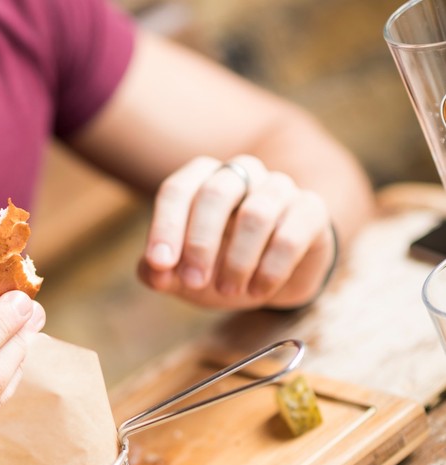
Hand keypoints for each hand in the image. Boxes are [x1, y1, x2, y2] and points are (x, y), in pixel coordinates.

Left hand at [138, 154, 335, 308]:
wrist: (270, 279)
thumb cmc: (217, 267)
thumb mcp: (181, 274)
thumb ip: (158, 271)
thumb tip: (154, 272)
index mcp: (202, 179)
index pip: (178, 190)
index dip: (165, 226)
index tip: (160, 264)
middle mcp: (241, 174)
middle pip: (216, 192)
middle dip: (200, 242)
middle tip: (192, 282)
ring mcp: (279, 188)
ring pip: (257, 212)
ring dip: (237, 260)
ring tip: (228, 291)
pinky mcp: (310, 210)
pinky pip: (291, 234)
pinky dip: (270, 268)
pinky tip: (257, 291)